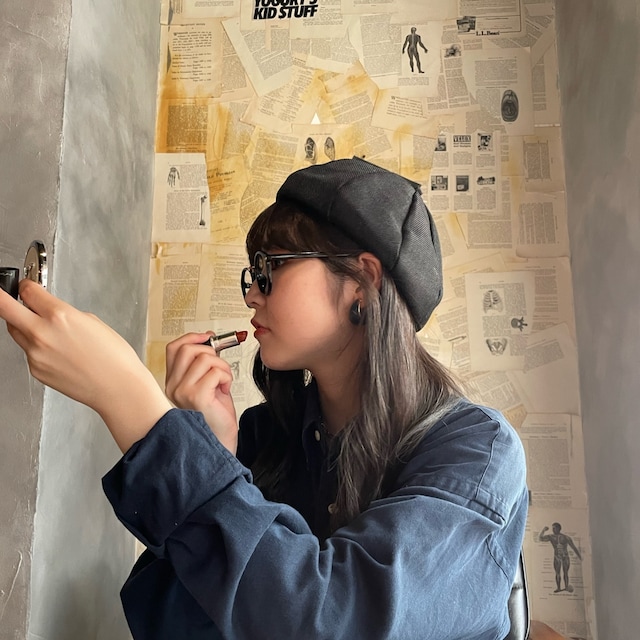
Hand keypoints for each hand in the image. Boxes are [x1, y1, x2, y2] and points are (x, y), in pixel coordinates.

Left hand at [0, 280, 171, 451]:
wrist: (116, 387)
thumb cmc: (113, 357)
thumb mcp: (93, 322)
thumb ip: (67, 314)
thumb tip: (52, 313)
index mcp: (60, 315)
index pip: (27, 291)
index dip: (26, 286)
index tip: (27, 287)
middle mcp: (42, 333)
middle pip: (4, 307)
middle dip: (1, 298)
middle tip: (4, 296)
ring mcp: (35, 353)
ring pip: (15, 331)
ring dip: (22, 324)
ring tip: (42, 328)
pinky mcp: (35, 370)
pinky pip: (28, 352)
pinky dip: (38, 348)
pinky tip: (58, 352)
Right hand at [165, 333, 237, 453]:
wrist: (220, 442)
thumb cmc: (216, 416)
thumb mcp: (208, 383)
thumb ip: (204, 364)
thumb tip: (210, 340)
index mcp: (173, 381)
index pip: (174, 348)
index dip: (193, 338)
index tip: (209, 338)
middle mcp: (173, 386)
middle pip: (188, 349)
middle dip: (212, 353)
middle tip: (221, 368)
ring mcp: (182, 391)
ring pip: (205, 358)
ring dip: (223, 367)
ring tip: (224, 382)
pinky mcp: (197, 396)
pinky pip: (216, 372)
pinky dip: (226, 377)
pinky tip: (224, 390)